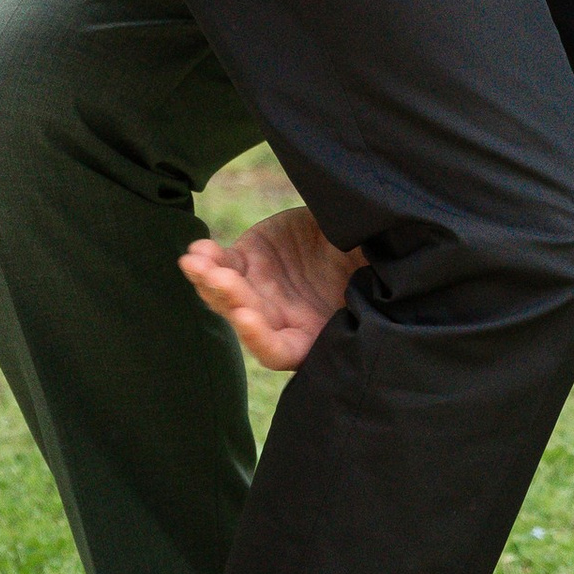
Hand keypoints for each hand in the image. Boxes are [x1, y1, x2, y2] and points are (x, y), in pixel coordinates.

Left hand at [181, 203, 361, 370]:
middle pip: (248, 320)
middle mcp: (281, 319)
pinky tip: (199, 249)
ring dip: (209, 282)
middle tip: (219, 278)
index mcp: (314, 334)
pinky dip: (208, 259)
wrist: (354, 222)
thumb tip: (375, 289)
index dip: (260, 338)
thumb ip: (372, 286)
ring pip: (226, 296)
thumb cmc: (374, 256)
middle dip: (232, 300)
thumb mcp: (379, 271)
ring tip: (194, 263)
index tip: (246, 317)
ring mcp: (260, 291)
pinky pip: (221, 265)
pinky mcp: (247, 261)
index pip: (279, 351)